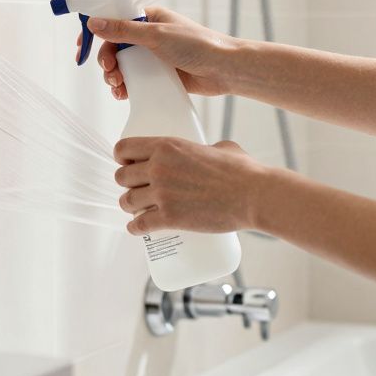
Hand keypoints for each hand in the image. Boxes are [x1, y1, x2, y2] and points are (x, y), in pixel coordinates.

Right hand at [74, 6, 241, 99]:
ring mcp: (153, 56)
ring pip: (122, 65)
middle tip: (109, 71)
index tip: (82, 45)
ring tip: (116, 85)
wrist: (225, 70)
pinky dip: (124, 87)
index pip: (113, 19)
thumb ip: (123, 31)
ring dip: (113, 75)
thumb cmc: (197, 45)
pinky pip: (134, 80)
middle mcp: (149, 35)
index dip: (96, 31)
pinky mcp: (158, 75)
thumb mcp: (156, 36)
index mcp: (148, 17)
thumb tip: (94, 23)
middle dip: (106, 59)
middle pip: (114, 46)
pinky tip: (122, 94)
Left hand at [113, 137, 269, 235]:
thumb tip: (209, 152)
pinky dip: (135, 229)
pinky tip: (136, 229)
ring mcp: (162, 194)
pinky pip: (139, 225)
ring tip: (136, 209)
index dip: (121, 157)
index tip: (125, 163)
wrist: (254, 196)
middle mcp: (158, 168)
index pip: (124, 148)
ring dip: (129, 206)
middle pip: (122, 177)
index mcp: (167, 146)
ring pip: (127, 201)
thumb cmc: (243, 171)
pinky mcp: (169, 218)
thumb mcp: (221, 147)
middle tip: (137, 189)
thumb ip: (207, 147)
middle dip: (127, 184)